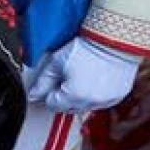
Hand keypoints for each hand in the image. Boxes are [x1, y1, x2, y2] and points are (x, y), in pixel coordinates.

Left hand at [26, 35, 141, 113]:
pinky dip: (95, 95)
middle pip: (68, 108)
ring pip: (85, 107)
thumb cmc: (85, 48)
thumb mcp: (56, 62)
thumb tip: (32, 95)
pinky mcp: (117, 97)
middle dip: (63, 96)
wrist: (111, 40)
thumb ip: (42, 82)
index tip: (52, 82)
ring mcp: (106, 101)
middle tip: (66, 77)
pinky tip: (94, 79)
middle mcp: (91, 103)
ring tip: (81, 76)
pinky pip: (100, 102)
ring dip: (79, 97)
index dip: (49, 93)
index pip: (52, 105)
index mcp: (74, 96)